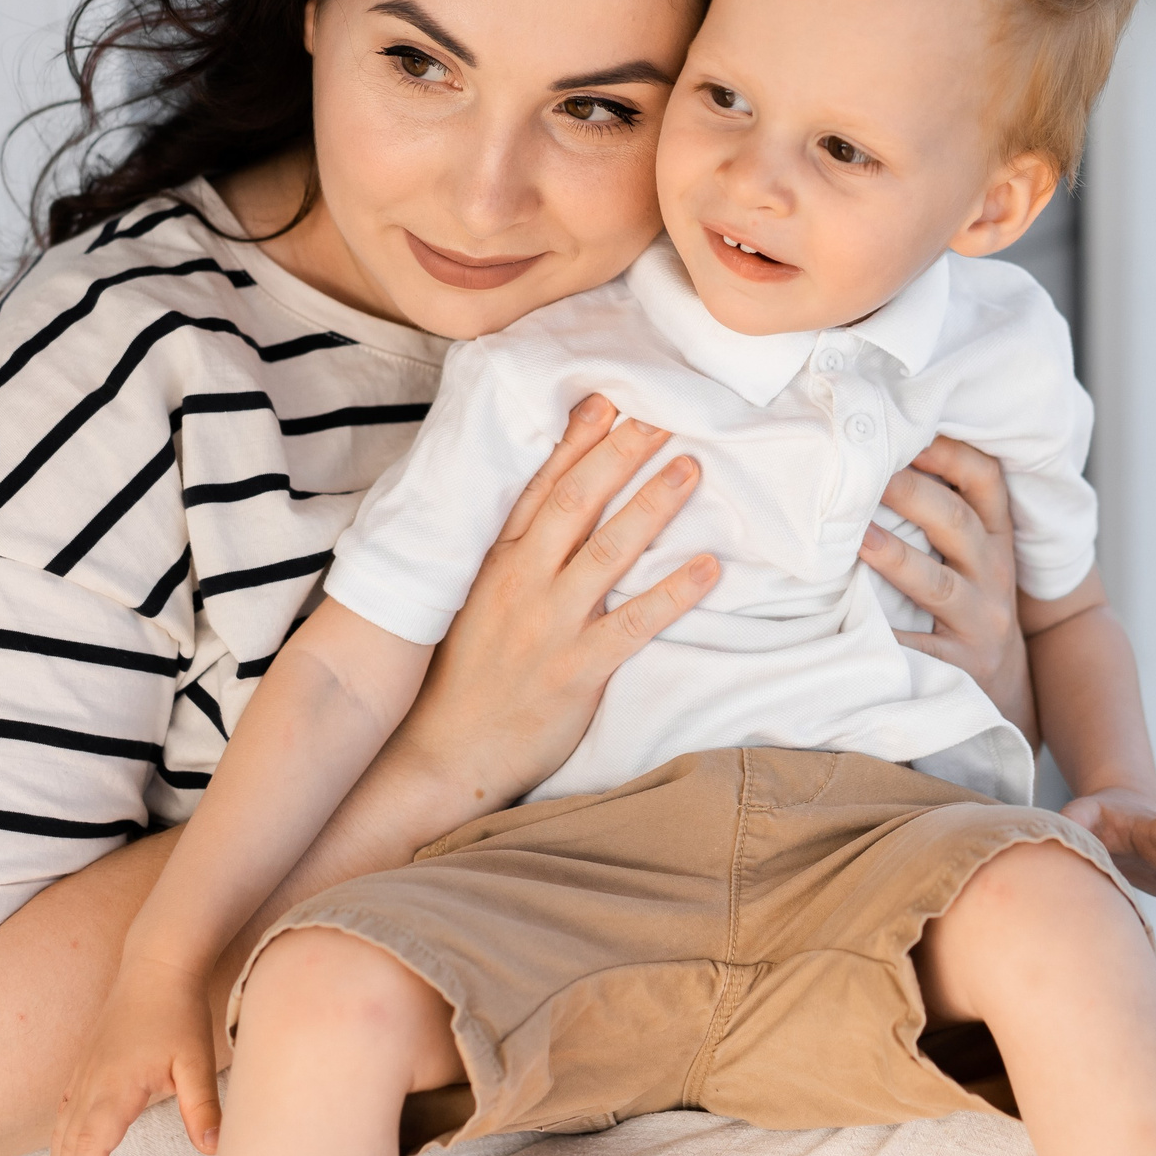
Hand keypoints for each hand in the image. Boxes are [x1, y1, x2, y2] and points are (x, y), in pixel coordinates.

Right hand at [50, 956, 219, 1155]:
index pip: (92, 1147)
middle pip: (70, 1148)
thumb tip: (213, 1148)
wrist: (155, 963)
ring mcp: (84, 1074)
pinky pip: (63, 1112)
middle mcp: (91, 1084)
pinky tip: (64, 1154)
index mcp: (116, 1087)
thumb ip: (202, 1106)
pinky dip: (60, 1141)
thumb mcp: (196, 1058)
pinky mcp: (86, 1065)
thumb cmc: (177, 1010)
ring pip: (62, 1132)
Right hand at [399, 394, 719, 809]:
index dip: (574, 442)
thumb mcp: (477, 603)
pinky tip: (708, 568)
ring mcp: (549, 625)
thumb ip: (515, 557)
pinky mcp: (576, 670)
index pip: (538, 488)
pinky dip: (673, 593)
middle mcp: (521, 583)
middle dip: (620, 455)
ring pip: (607, 551)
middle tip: (663, 415)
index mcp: (496, 563)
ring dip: (651, 505)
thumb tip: (553, 513)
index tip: (607, 401)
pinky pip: (633, 623)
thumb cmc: (467, 676)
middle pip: (575, 502)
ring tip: (690, 468)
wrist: (446, 753)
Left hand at [860, 436, 1031, 732]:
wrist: (1007, 695)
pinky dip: (890, 636)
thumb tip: (879, 454)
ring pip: (939, 585)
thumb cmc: (971, 607)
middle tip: (867, 473)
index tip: (908, 430)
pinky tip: (852, 621)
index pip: (986, 481)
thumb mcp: (975, 558)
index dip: (950, 453)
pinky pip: (921, 650)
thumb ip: (945, 512)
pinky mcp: (962, 668)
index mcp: (995, 539)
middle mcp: (994, 576)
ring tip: (858, 538)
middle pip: (958, 524)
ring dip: (897, 558)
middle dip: (914, 493)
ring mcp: (981, 623)